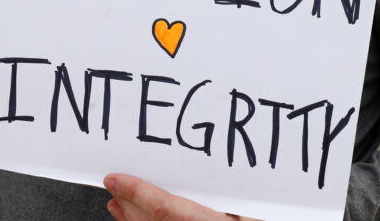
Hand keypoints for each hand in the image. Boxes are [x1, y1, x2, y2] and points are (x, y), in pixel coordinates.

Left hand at [103, 174, 262, 220]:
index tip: (116, 180)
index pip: (165, 209)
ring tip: (118, 204)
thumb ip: (236, 192)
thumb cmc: (266, 217)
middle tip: (113, 185)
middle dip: (130, 204)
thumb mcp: (256, 207)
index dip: (137, 193)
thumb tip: (222, 166)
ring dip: (133, 220)